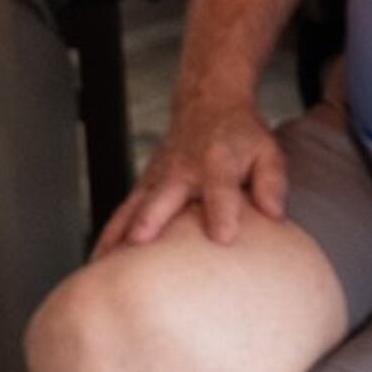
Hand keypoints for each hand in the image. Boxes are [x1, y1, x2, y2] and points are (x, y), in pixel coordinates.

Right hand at [95, 93, 287, 254]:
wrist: (208, 103)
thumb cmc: (240, 136)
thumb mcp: (267, 151)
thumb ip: (272, 182)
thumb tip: (274, 214)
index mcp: (217, 162)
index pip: (221, 189)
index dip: (222, 212)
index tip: (223, 237)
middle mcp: (182, 170)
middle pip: (163, 197)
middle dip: (150, 220)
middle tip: (139, 244)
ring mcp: (157, 178)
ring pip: (133, 208)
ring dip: (117, 235)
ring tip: (104, 268)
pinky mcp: (143, 186)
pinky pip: (122, 213)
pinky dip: (108, 236)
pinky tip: (97, 263)